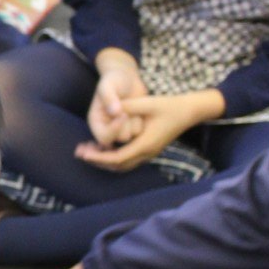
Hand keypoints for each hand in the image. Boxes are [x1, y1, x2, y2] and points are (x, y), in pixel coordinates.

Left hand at [75, 89, 220, 173]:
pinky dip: (113, 158)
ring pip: (123, 165)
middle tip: (79, 153)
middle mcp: (147, 153)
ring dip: (105, 160)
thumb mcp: (148, 102)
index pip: (117, 158)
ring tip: (88, 151)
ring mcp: (149, 153)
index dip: (99, 157)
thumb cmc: (170, 105)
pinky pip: (128, 160)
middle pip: (118, 166)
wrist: (189, 111)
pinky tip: (103, 148)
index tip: (83, 152)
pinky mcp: (149, 150)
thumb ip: (129, 107)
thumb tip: (112, 110)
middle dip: (98, 161)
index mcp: (145, 144)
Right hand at [87, 61, 144, 148]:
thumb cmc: (114, 79)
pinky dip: (142, 120)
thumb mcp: (108, 85)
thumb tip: (115, 112)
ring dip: (136, 122)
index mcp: (96, 122)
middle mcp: (108, 129)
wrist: (126, 77)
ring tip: (133, 107)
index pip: (104, 138)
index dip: (114, 130)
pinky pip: (141, 130)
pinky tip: (139, 110)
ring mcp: (121, 129)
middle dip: (127, 124)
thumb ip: (109, 97)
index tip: (123, 114)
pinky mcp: (132, 127)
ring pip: (133, 135)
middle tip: (128, 108)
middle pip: (121, 139)